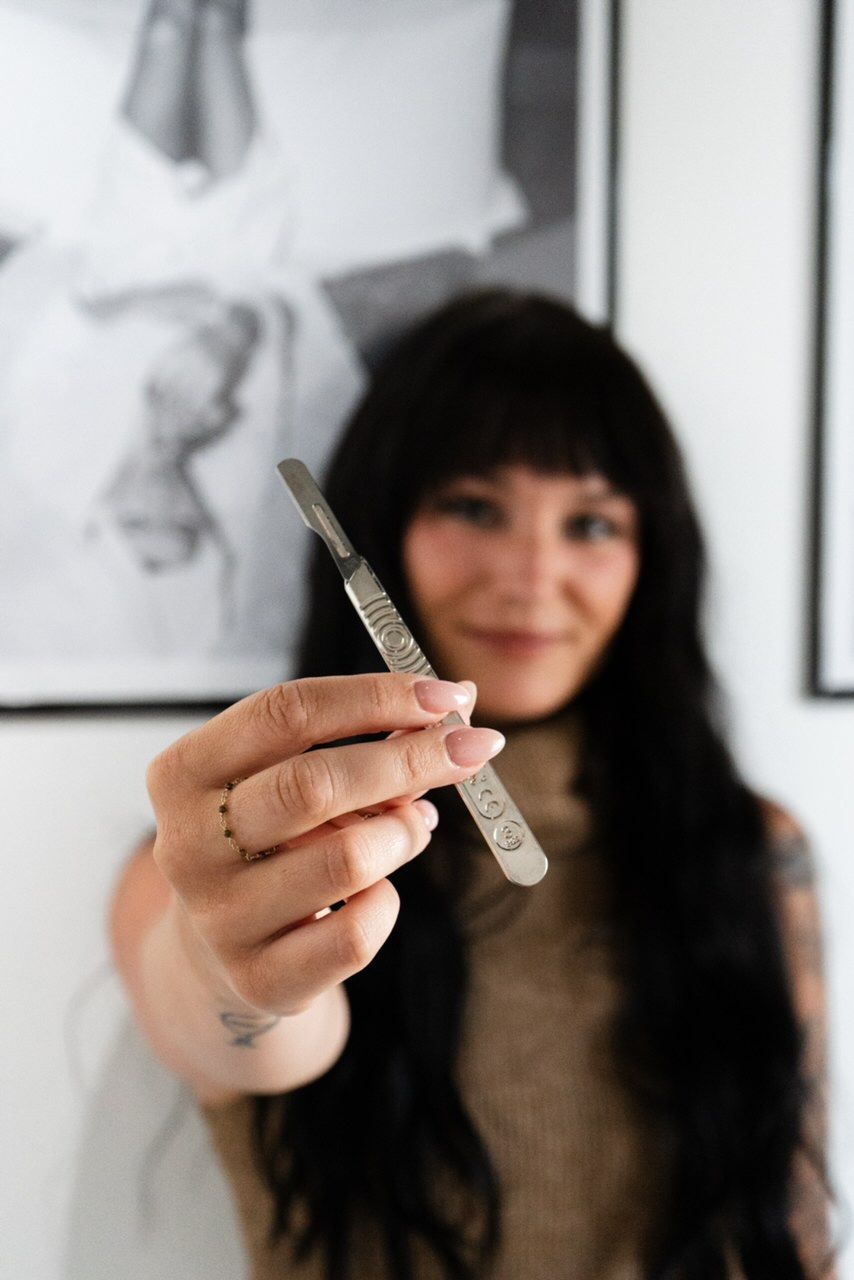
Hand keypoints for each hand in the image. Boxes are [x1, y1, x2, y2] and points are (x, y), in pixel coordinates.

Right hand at [145, 674, 502, 1017]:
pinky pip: (358, 932)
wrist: (223, 949)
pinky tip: (379, 890)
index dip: (374, 696)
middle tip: (474, 747)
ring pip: (346, 860)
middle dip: (411, 759)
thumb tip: (459, 702)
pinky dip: (389, 900)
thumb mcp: (292, 776)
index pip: (284, 713)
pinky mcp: (261, 979)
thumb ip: (368, 737)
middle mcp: (189, 846)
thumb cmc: (272, 839)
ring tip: (415, 825)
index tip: (445, 695)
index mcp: (184, 774)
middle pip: (313, 784)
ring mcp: (221, 919)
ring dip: (404, 832)